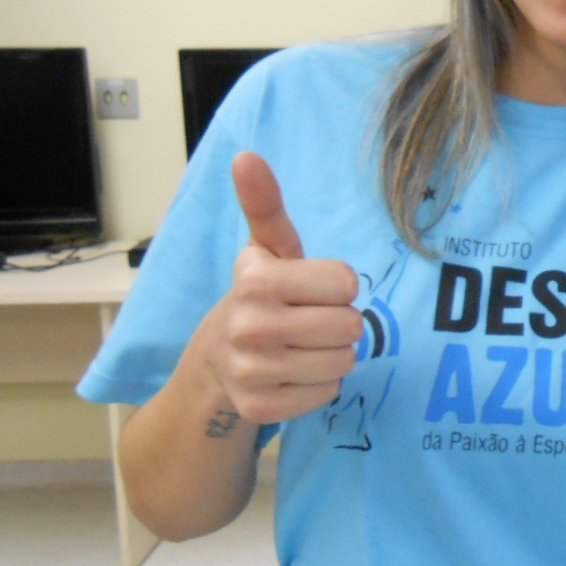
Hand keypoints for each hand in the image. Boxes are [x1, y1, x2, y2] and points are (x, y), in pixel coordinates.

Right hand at [206, 152, 362, 424]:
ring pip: (343, 361)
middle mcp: (250, 326)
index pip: (347, 284)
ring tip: (301, 345)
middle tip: (308, 320)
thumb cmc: (259, 295)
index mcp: (257, 280)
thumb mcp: (266, 248)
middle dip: (338, 322)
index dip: (337, 286)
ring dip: (332, 354)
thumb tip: (246, 156)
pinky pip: (328, 393)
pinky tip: (292, 372)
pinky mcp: (262, 408)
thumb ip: (265, 204)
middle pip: (350, 326)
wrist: (215, 360)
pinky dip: (318, 385)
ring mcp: (253, 371)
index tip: (310, 289)